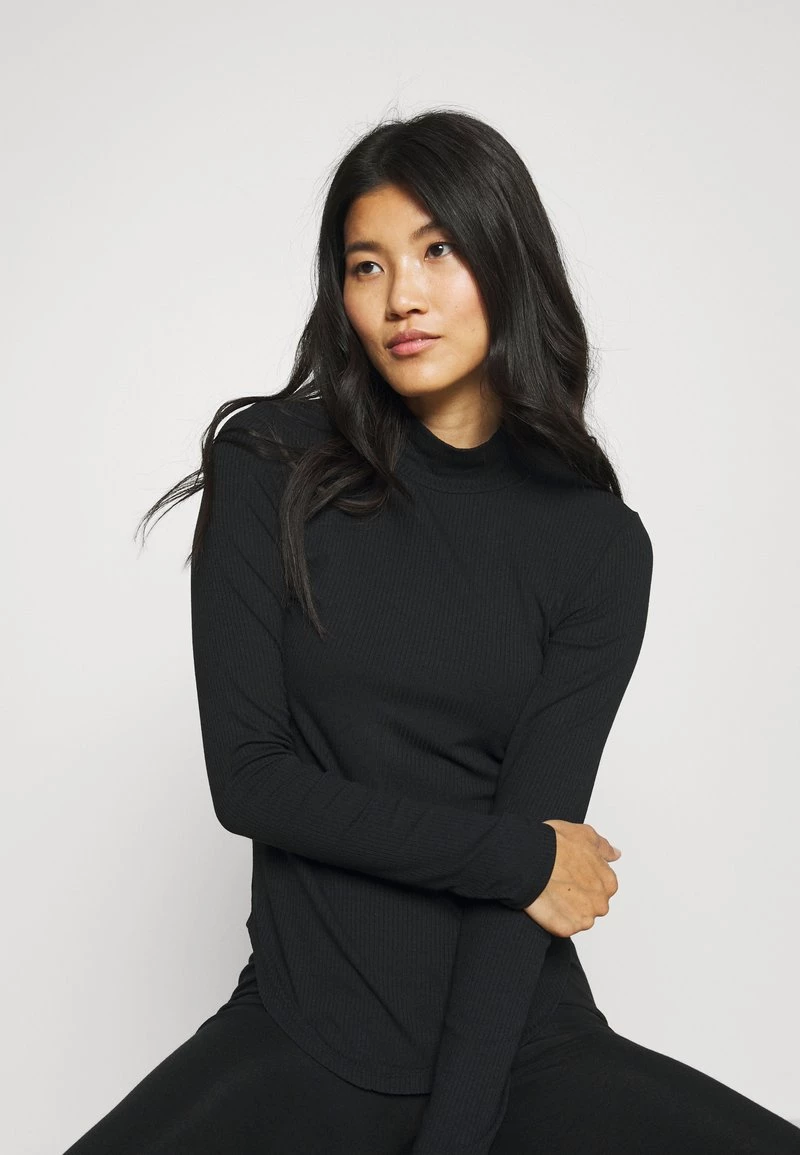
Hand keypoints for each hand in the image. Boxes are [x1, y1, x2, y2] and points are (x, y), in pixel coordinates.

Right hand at [523, 819, 620, 936]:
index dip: (584, 878)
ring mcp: (584, 918)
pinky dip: (555, 920)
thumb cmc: (555, 844)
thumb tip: (616, 855)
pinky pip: (563, 928)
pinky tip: (546, 904)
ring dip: (567, 909)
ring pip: (578, 918)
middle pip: (591, 904)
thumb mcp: (585, 835)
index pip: (602, 887)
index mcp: (609, 882)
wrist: (530, 858)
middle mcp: (601, 903)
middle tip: (558, 882)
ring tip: (550, 893)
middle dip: (578, 896)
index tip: (570, 873)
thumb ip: (604, 848)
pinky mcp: (567, 929)